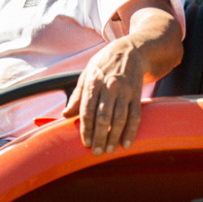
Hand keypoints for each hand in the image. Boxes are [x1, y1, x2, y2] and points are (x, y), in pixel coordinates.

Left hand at [63, 39, 143, 154]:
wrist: (131, 50)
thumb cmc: (105, 64)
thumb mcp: (87, 73)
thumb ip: (77, 95)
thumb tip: (65, 114)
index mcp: (94, 82)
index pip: (87, 110)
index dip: (86, 128)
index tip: (85, 142)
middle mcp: (110, 87)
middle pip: (103, 117)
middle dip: (99, 136)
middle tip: (97, 151)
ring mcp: (125, 91)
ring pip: (119, 118)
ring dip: (114, 136)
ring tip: (110, 149)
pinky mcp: (137, 93)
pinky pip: (135, 115)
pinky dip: (131, 130)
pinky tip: (126, 142)